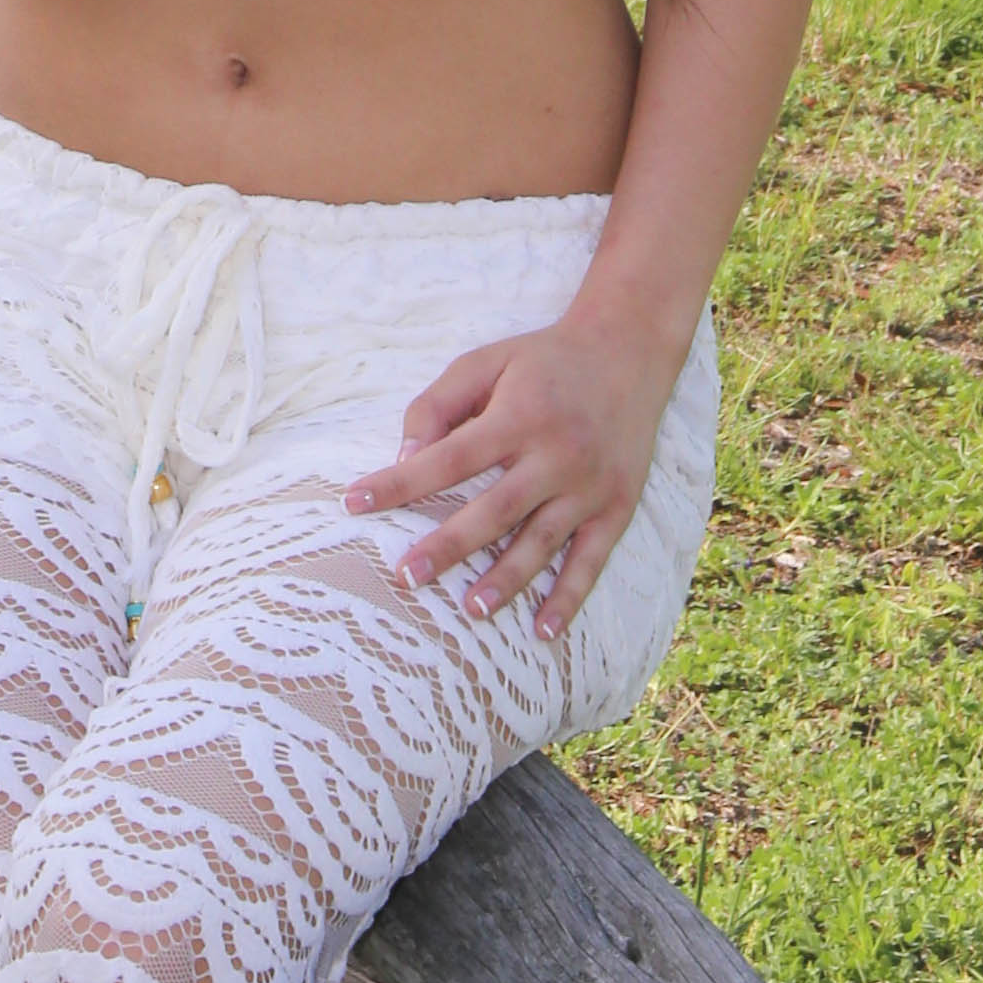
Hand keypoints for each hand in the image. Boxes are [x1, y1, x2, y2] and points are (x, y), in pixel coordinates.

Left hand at [342, 319, 675, 632]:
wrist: (627, 351)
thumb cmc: (543, 361)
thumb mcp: (486, 362)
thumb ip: (440, 404)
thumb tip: (406, 456)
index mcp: (519, 416)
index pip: (450, 457)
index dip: (402, 482)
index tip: (355, 502)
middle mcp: (556, 454)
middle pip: (495, 509)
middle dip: (448, 545)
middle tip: (406, 576)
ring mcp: (589, 486)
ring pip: (541, 542)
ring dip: (506, 580)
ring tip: (470, 609)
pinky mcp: (617, 508)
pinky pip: (591, 560)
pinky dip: (569, 598)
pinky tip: (543, 631)